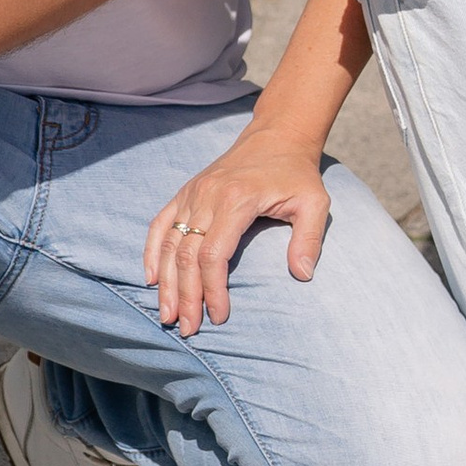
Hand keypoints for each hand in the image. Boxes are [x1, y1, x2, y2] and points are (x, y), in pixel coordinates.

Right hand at [141, 128, 331, 332]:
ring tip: (166, 314)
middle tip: (188, 329)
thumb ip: (309, 239)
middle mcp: (207, 196)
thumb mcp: (314, 202)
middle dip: (185, 296)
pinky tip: (151, 277)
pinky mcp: (186, 192)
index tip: (219, 317)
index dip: (213, 290)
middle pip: (186, 255)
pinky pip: (160, 223)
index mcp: (237, 200)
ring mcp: (193, 193)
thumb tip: (303, 275)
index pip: (213, 255)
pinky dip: (152, 251)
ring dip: (165, 282)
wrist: (277, 136)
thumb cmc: (296, 173)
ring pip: (170, 243)